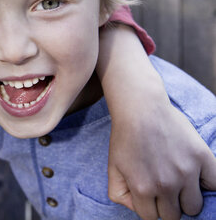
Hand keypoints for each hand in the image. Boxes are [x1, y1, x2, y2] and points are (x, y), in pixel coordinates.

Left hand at [108, 95, 215, 219]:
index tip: (148, 195)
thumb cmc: (125, 137)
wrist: (141, 109)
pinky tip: (193, 174)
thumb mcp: (112, 167)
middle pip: (174, 216)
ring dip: (185, 198)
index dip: (149, 207)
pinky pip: (214, 185)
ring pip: (194, 207)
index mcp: (143, 188)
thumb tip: (137, 208)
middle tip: (161, 187)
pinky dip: (205, 183)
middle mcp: (167, 184)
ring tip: (176, 181)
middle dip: (166, 205)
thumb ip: (120, 194)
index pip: (151, 218)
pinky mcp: (202, 158)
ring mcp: (187, 172)